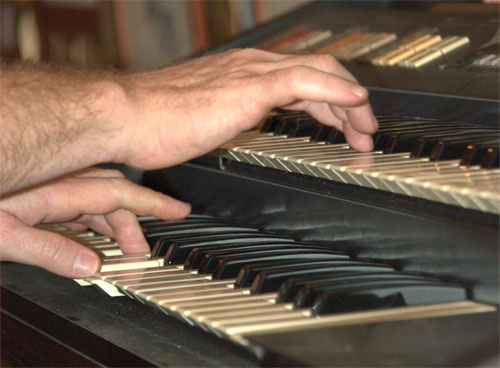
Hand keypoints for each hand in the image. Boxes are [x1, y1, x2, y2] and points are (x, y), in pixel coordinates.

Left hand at [0, 168, 189, 277]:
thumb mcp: (1, 235)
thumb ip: (47, 251)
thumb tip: (89, 266)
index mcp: (57, 191)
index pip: (118, 193)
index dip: (152, 203)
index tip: (179, 210)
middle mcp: (60, 180)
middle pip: (113, 195)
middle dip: (137, 219)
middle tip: (146, 246)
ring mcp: (52, 181)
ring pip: (97, 196)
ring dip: (115, 220)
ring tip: (124, 244)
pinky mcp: (43, 188)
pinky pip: (80, 198)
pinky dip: (95, 216)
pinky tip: (92, 230)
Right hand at [114, 49, 376, 169]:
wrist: (127, 117)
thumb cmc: (156, 122)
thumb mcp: (205, 120)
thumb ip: (228, 117)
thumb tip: (237, 127)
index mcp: (243, 74)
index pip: (301, 79)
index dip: (330, 100)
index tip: (342, 123)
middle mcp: (251, 67)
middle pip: (319, 72)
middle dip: (348, 102)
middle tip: (363, 128)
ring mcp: (250, 74)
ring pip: (319, 74)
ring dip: (350, 103)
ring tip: (366, 128)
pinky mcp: (247, 87)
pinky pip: (304, 82)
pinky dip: (335, 92)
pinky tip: (355, 105)